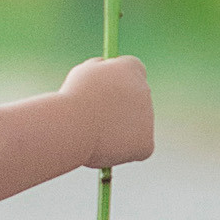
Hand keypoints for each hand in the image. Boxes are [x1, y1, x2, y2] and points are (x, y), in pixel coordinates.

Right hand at [59, 54, 152, 170]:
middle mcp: (145, 90)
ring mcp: (148, 117)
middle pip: (135, 101)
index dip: (118, 82)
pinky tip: (103, 147)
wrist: (72, 123)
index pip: (133, 70)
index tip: (106, 91)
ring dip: (117, 131)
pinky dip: (121, 151)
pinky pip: (136, 149)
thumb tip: (103, 75)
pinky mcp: (146, 143)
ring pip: (133, 127)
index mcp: (131, 68)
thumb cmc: (72, 98)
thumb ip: (99, 71)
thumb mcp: (83, 74)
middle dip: (118, 109)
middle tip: (95, 118)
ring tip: (92, 132)